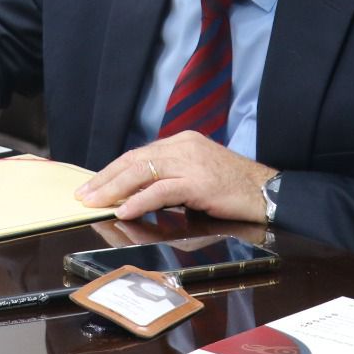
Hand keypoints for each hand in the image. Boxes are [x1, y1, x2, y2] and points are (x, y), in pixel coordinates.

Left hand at [75, 131, 276, 221]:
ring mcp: (191, 162)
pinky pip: (161, 190)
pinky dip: (140, 201)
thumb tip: (138, 195)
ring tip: (96, 202)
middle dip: (106, 178)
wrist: (268, 192)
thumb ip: (171, 180)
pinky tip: (125, 210)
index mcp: (182, 142)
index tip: (95, 184)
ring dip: (115, 189)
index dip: (113, 170)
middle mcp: (184, 146)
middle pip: (134, 160)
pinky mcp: (199, 182)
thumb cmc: (235, 189)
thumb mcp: (197, 177)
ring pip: (142, 172)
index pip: (139, 155)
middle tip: (85, 194)